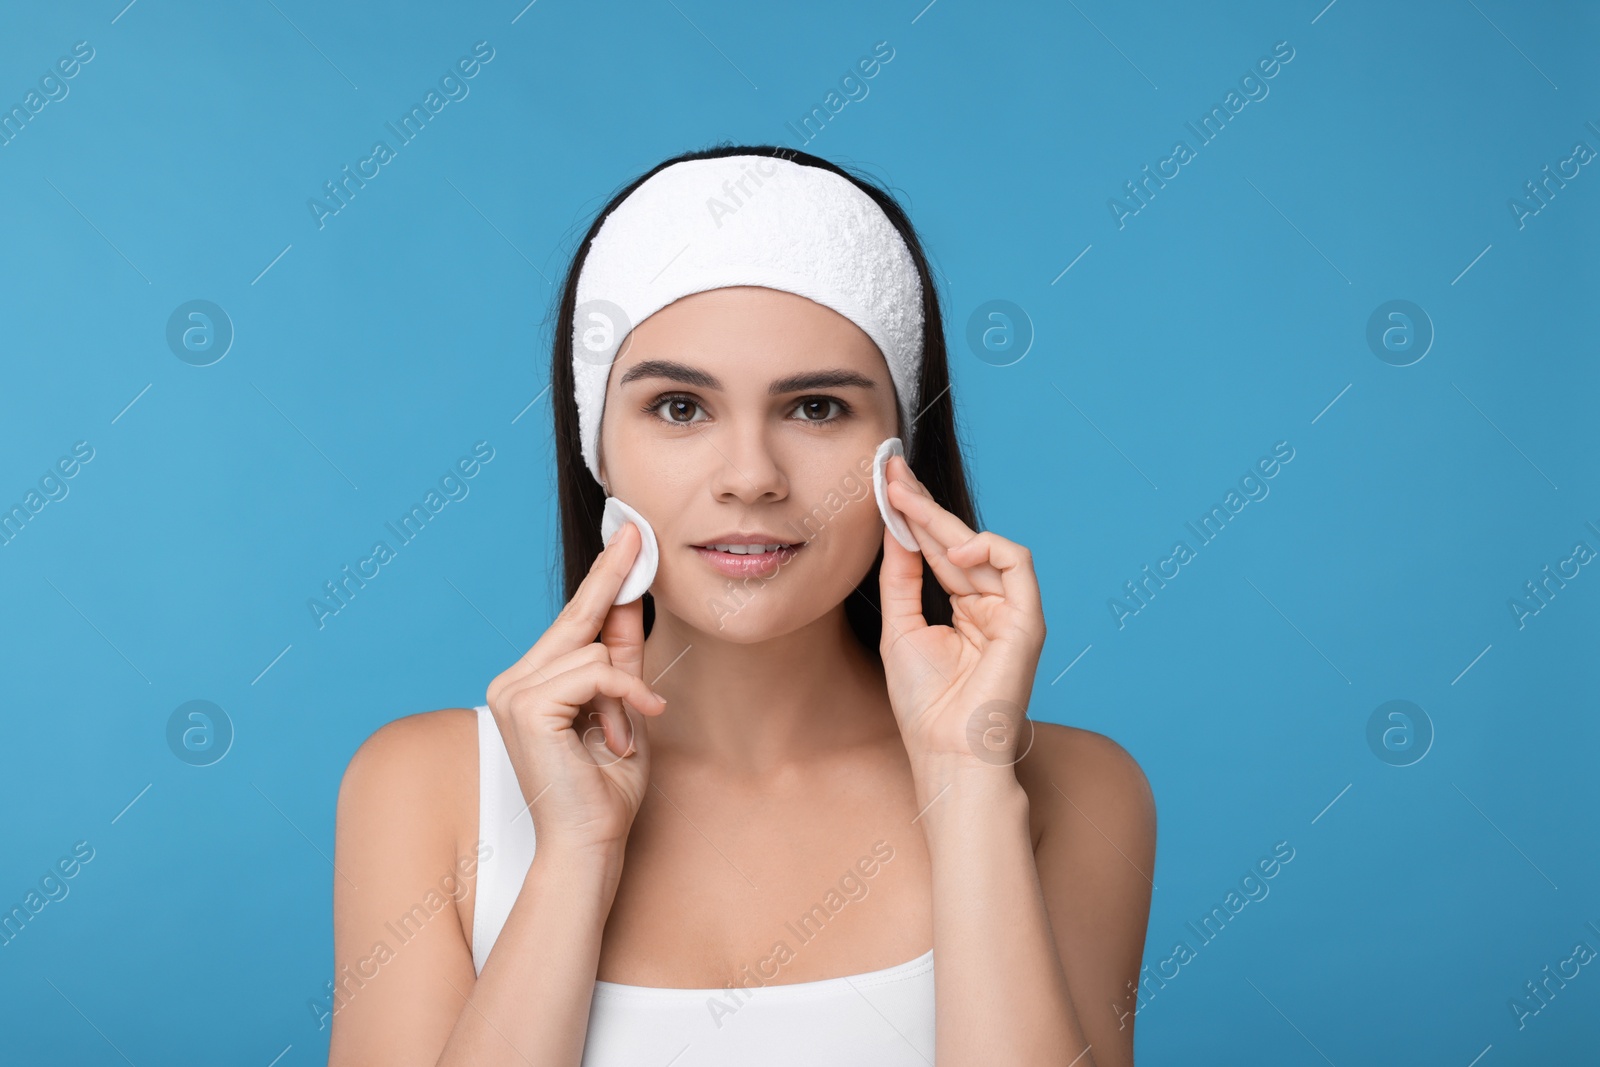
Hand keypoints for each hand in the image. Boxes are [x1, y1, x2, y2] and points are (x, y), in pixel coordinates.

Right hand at [485, 521, 667, 859]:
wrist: (590, 843)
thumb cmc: (605, 790)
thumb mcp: (625, 710)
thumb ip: (623, 658)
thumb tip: (631, 598)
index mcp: (531, 683)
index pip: (573, 620)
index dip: (602, 578)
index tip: (625, 537)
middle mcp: (513, 681)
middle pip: (576, 616)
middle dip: (614, 578)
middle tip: (637, 531)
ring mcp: (513, 691)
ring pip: (592, 650)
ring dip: (626, 691)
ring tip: (623, 734)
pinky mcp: (526, 706)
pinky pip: (594, 672)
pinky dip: (623, 696)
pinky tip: (625, 733)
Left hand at [878, 455, 1045, 772]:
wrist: (947, 753)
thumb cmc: (925, 706)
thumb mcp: (901, 628)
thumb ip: (902, 577)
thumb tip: (895, 526)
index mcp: (962, 609)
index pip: (939, 549)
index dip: (913, 515)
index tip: (884, 482)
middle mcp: (989, 605)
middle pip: (957, 540)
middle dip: (922, 503)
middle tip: (890, 470)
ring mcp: (1011, 611)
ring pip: (983, 544)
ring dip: (943, 519)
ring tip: (906, 502)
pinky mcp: (1029, 620)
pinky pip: (1017, 562)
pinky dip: (987, 547)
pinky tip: (954, 549)